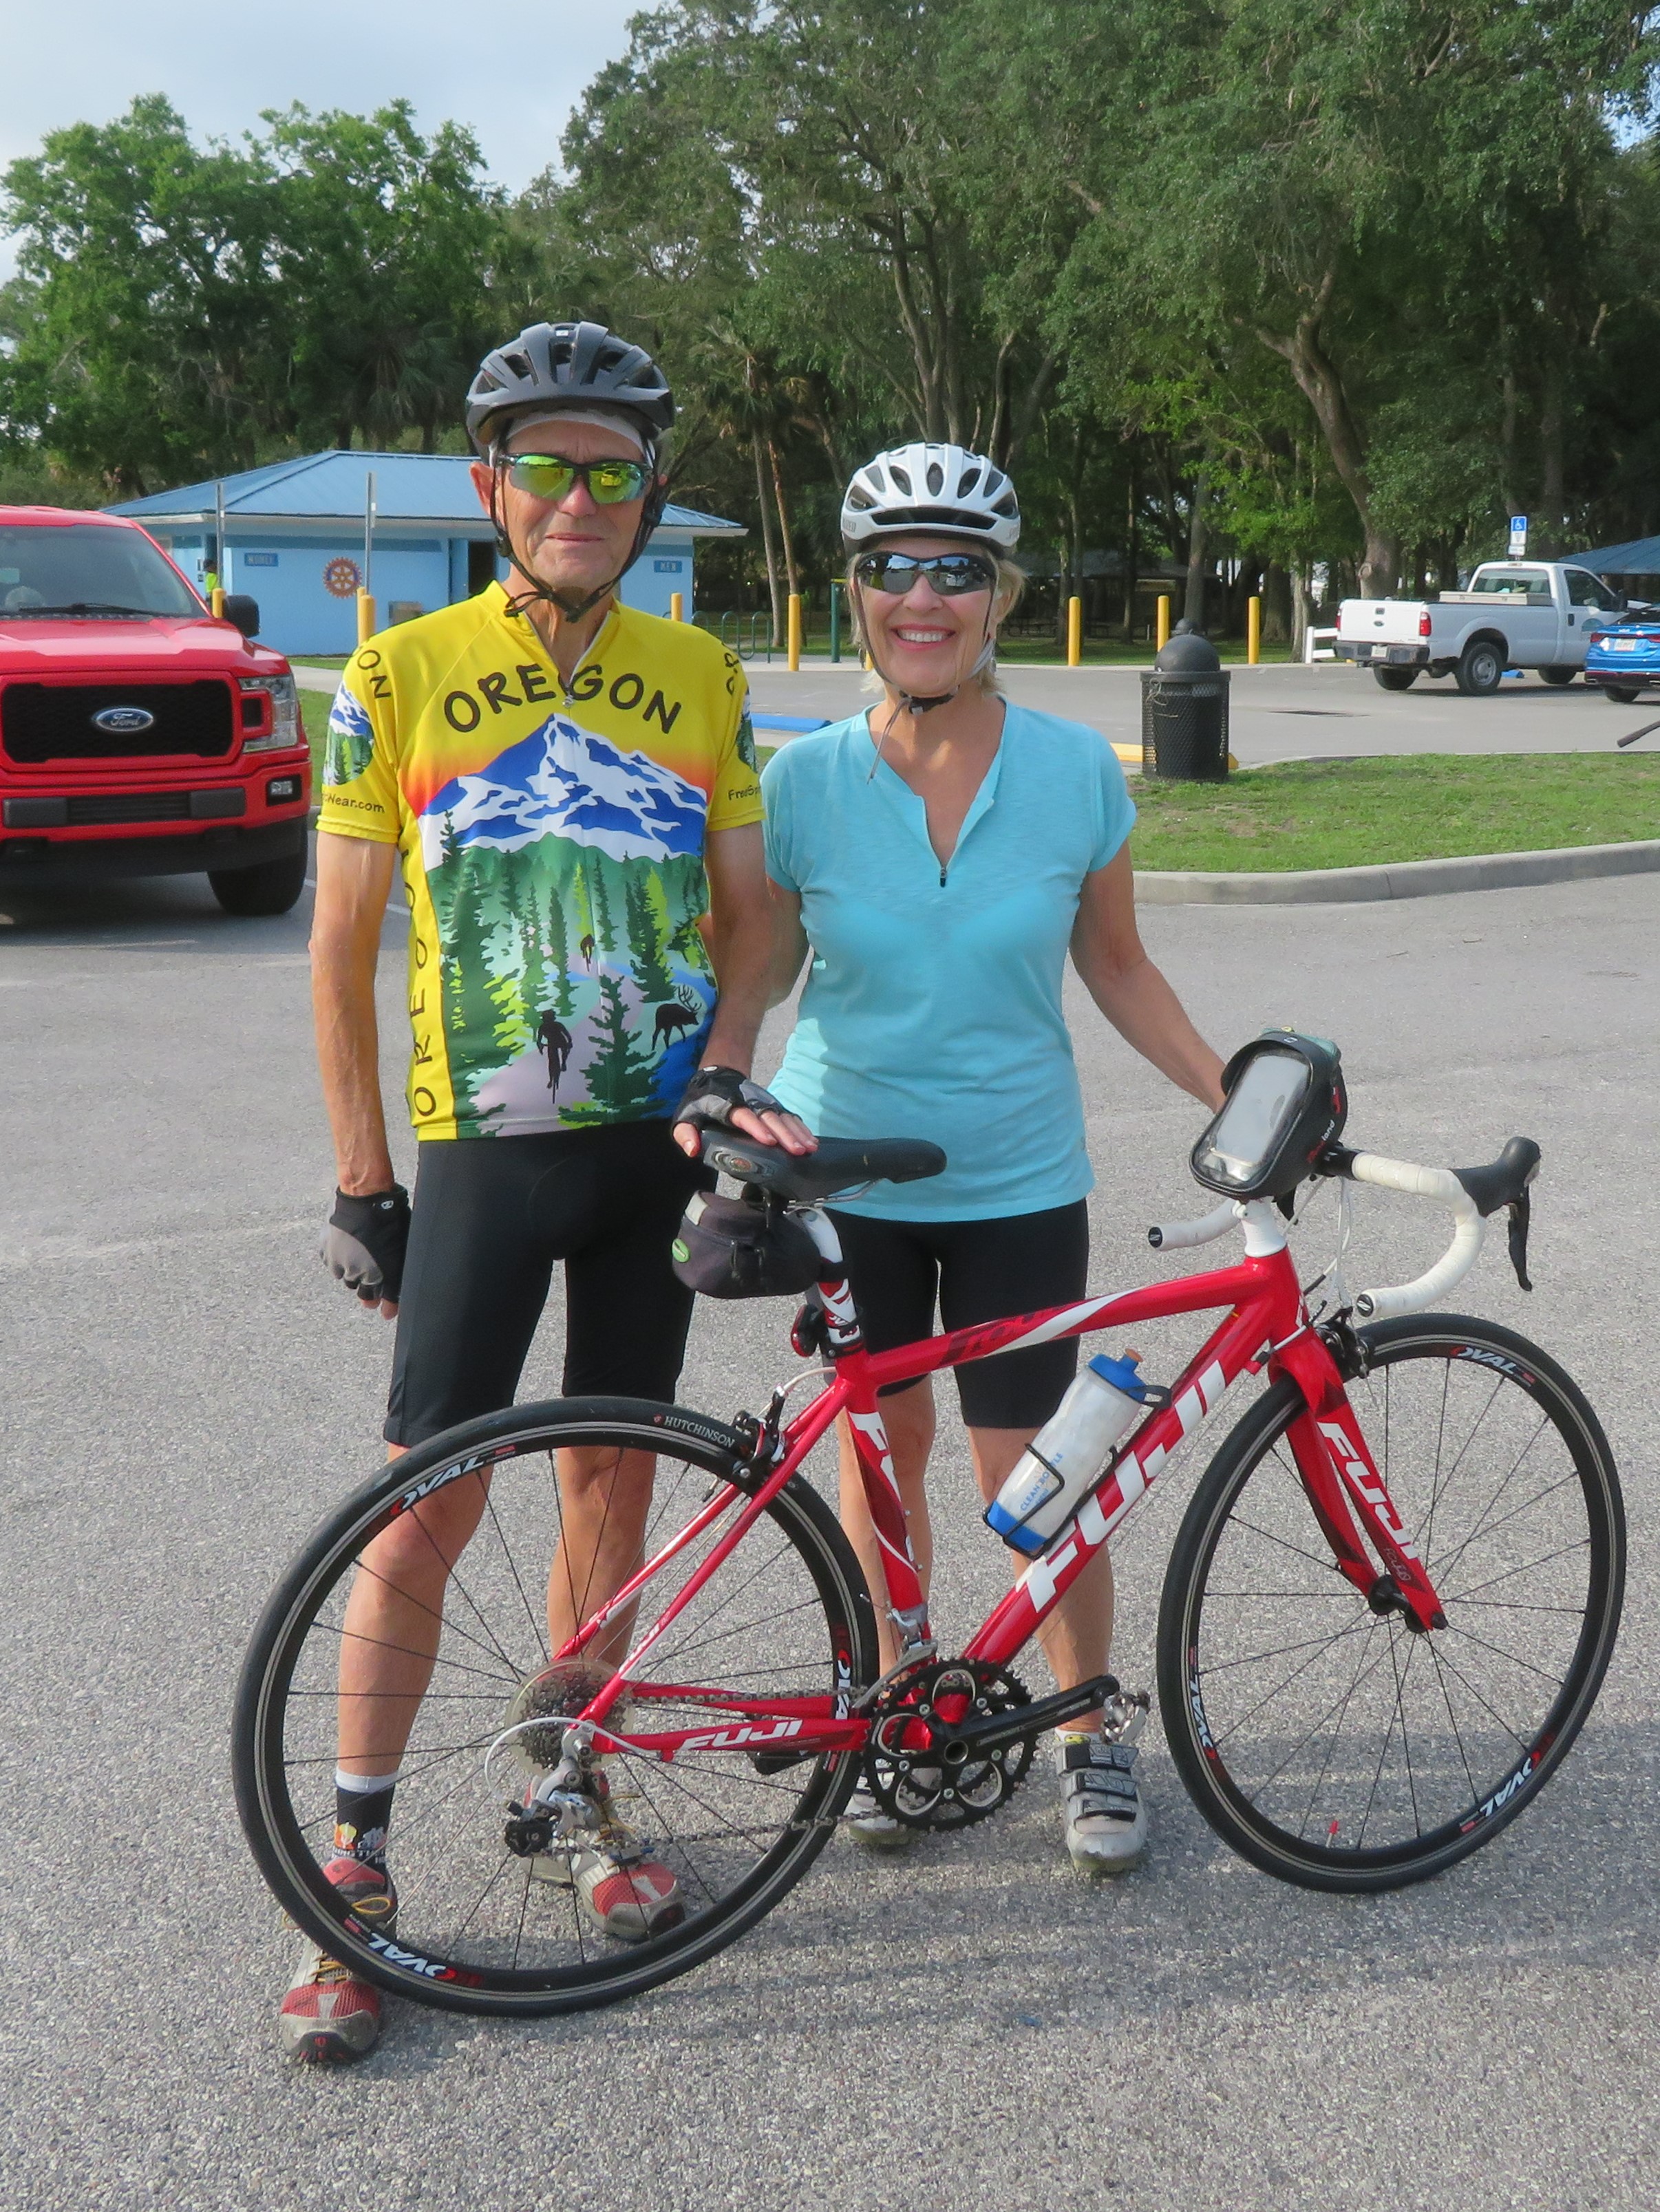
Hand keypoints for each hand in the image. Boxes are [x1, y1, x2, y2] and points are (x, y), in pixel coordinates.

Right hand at [322, 1185, 409, 1319]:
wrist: (365, 1197)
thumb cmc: (390, 1220)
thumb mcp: (400, 1250)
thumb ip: (397, 1278)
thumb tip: (393, 1307)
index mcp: (375, 1274)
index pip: (377, 1297)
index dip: (384, 1303)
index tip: (385, 1311)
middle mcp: (353, 1273)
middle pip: (359, 1288)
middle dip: (367, 1286)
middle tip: (371, 1278)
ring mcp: (336, 1261)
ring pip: (344, 1276)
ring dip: (352, 1271)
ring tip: (360, 1255)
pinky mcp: (324, 1248)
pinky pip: (331, 1261)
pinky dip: (338, 1257)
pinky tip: (347, 1246)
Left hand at [671, 1067, 816, 1159]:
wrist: (718, 1075)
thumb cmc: (701, 1101)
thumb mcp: (686, 1116)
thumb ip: (685, 1134)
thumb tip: (692, 1150)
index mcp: (728, 1107)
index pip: (744, 1116)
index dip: (756, 1128)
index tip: (768, 1141)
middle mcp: (750, 1103)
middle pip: (770, 1118)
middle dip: (785, 1134)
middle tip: (798, 1150)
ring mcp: (764, 1103)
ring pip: (783, 1117)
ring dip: (798, 1132)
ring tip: (810, 1148)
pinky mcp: (773, 1106)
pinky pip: (790, 1117)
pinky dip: (801, 1128)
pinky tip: (812, 1141)